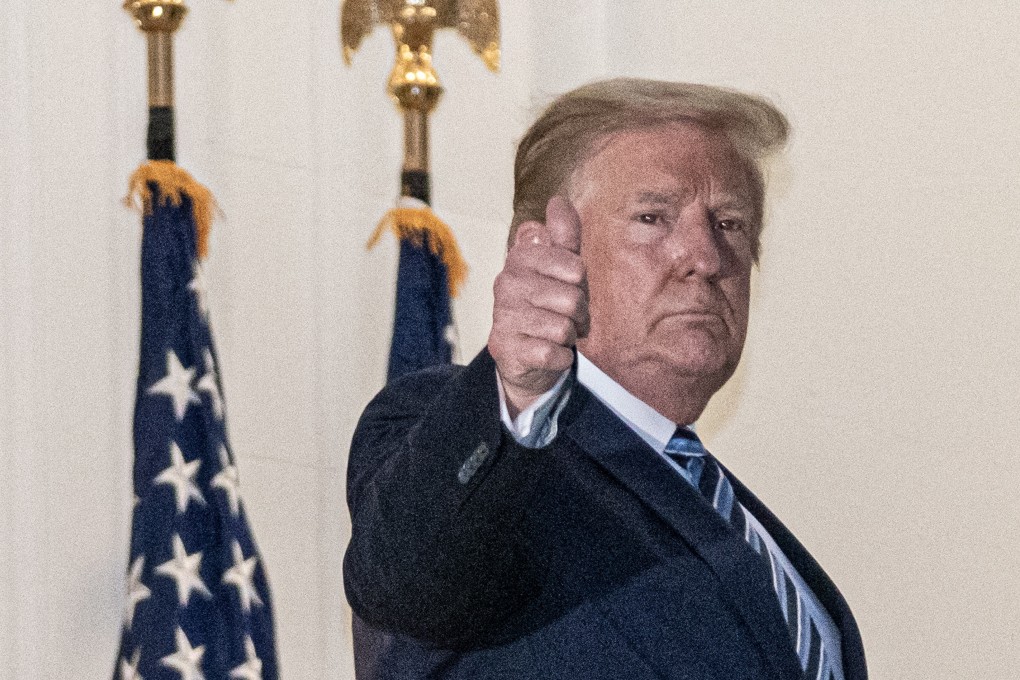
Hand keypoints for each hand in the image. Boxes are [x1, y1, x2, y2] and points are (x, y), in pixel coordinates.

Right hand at [488, 196, 588, 417]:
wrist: (525, 354)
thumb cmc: (549, 306)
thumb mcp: (562, 269)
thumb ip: (564, 237)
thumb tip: (558, 200)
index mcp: (521, 258)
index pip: (575, 267)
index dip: (581, 284)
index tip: (570, 288)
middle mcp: (505, 283)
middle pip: (572, 299)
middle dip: (579, 314)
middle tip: (568, 317)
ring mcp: (502, 316)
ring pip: (562, 328)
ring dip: (568, 337)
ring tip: (556, 334)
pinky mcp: (504, 348)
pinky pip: (552, 354)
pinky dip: (559, 358)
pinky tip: (547, 352)